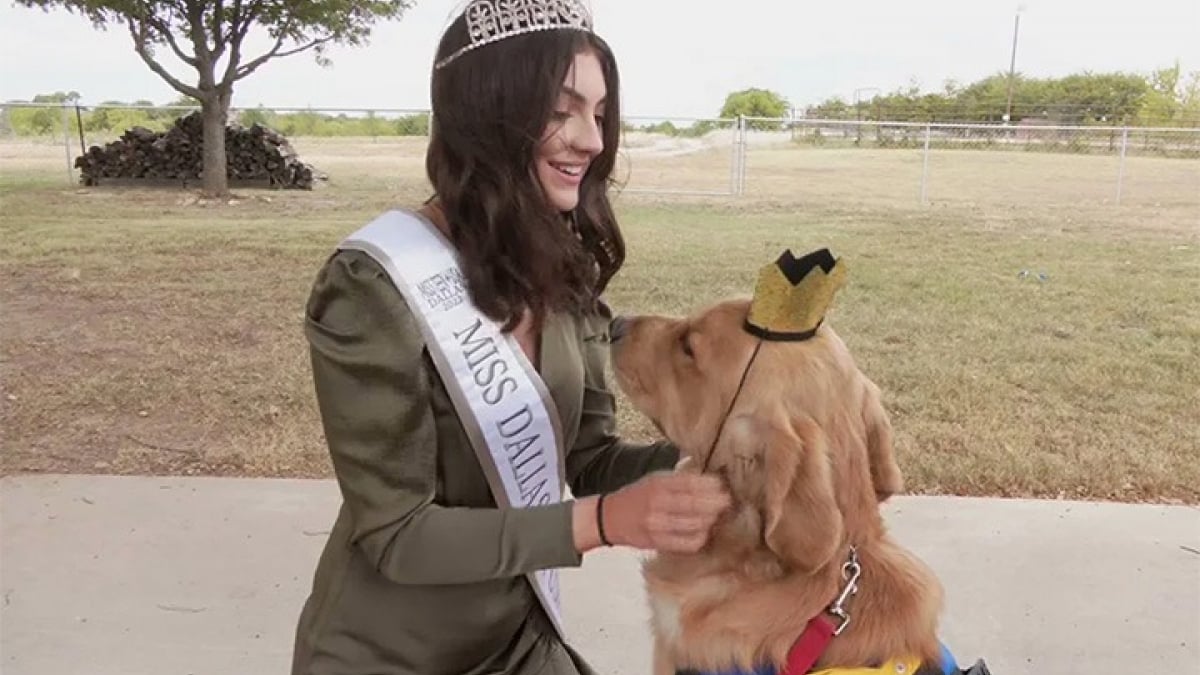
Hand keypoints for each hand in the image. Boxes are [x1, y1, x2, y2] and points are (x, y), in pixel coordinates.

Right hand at [574, 471, 731, 553]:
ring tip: (716, 516)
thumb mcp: (655, 478)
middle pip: (697, 504)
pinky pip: (689, 543)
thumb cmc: (638, 496)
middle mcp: (657, 503)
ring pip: (696, 524)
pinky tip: (703, 531)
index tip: (723, 486)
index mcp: (658, 483)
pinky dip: (701, 537)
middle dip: (717, 503)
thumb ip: (680, 477)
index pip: (691, 482)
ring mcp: (657, 525)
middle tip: (727, 502)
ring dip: (711, 520)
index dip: (712, 485)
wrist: (609, 518)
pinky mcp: (658, 542)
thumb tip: (711, 476)